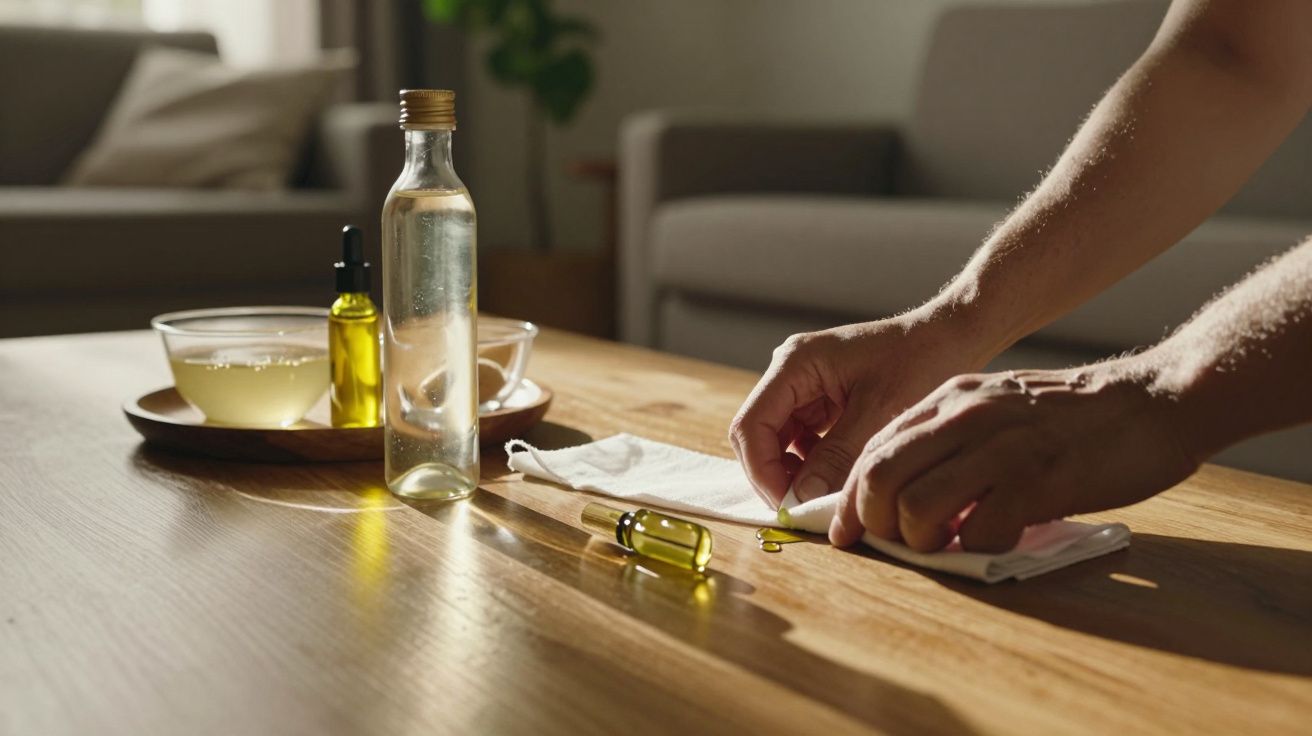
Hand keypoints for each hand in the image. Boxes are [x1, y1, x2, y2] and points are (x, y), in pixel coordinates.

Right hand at [729, 311, 983, 507]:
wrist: (951, 337)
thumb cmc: (921, 360)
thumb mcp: (880, 413)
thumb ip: (837, 457)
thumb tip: (801, 499)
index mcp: (795, 364)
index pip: (751, 425)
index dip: (762, 471)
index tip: (788, 506)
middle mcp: (791, 372)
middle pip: (758, 435)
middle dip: (775, 475)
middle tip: (803, 510)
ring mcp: (804, 387)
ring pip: (778, 441)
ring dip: (794, 473)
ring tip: (823, 497)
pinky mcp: (821, 400)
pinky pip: (802, 440)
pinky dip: (812, 465)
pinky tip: (835, 479)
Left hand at [828, 361, 1198, 552]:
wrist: (1157, 400)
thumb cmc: (1077, 418)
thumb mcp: (998, 408)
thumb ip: (953, 441)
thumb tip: (906, 491)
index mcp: (951, 400)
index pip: (873, 450)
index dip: (850, 499)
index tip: (847, 532)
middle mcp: (966, 416)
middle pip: (879, 477)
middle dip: (873, 523)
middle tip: (896, 544)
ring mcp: (1001, 446)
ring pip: (916, 506)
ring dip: (920, 541)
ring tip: (947, 544)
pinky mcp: (1039, 478)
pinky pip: (978, 529)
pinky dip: (976, 548)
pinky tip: (995, 541)